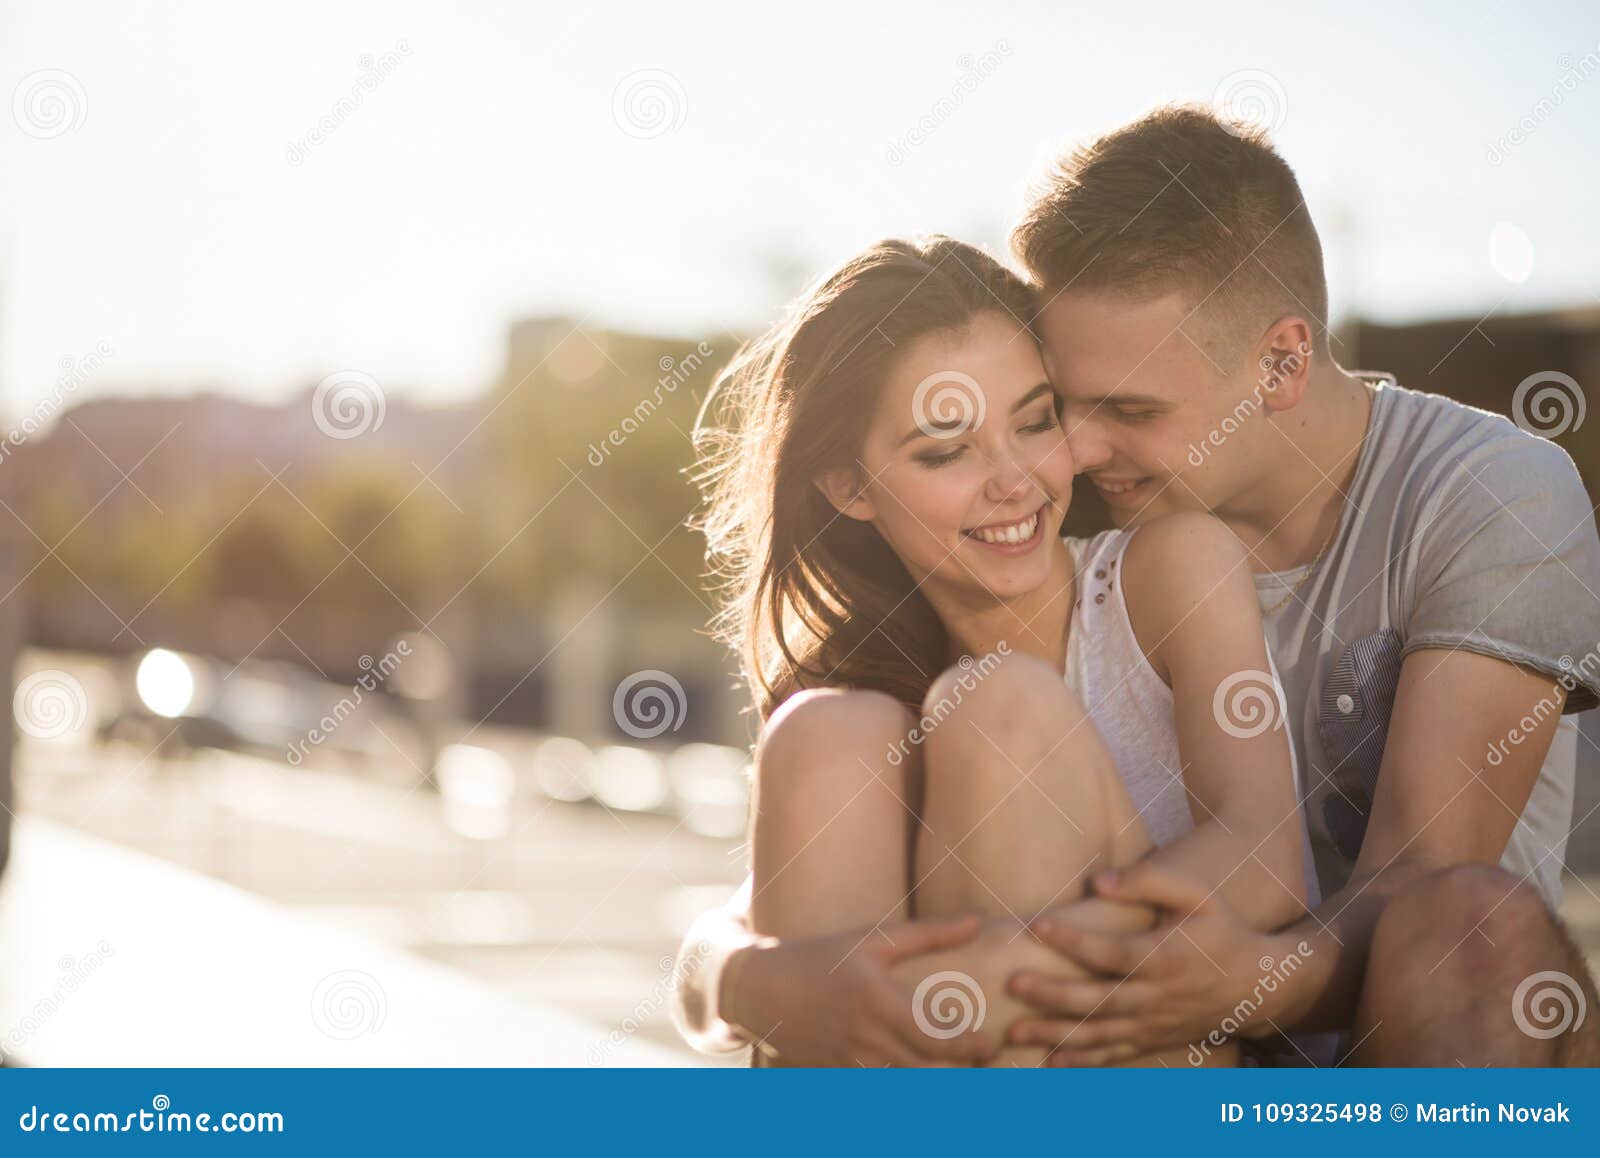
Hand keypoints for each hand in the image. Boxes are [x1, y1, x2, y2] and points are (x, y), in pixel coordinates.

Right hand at [723, 914, 999, 1066]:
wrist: (759, 989)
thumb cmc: (820, 957)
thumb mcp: (873, 939)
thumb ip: (929, 933)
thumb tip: (978, 920)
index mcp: (879, 1004)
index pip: (937, 1040)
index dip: (970, 1048)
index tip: (992, 1043)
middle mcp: (867, 1041)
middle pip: (928, 1073)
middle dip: (963, 1073)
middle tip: (987, 1063)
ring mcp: (850, 1066)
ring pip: (906, 1088)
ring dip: (937, 1085)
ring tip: (962, 1075)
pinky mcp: (838, 1079)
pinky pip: (879, 1093)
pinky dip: (904, 1090)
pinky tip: (920, 1082)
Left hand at [1006, 865, 1300, 1064]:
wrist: (1257, 986)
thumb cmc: (1221, 930)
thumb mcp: (1197, 895)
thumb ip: (1148, 881)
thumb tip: (1098, 882)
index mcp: (1164, 957)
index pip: (1112, 951)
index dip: (1074, 939)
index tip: (1036, 925)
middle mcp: (1156, 996)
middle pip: (1097, 998)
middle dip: (1052, 993)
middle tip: (1012, 983)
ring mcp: (1152, 1024)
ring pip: (1098, 1033)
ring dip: (1054, 1033)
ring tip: (1013, 1032)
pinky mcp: (1151, 1040)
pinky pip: (1113, 1055)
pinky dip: (1081, 1061)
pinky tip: (1048, 1062)